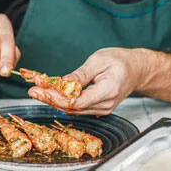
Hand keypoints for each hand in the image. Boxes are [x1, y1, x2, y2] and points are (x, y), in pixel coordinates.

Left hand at [28, 48, 144, 115]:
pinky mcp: (98, 109)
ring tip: (38, 90)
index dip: (56, 98)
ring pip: (73, 110)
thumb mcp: (99, 60)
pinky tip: (51, 94)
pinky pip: (78, 108)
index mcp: (108, 91)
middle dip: (50, 99)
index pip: (77, 102)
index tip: (40, 90)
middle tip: (33, 90)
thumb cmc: (121, 61)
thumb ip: (80, 75)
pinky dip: (63, 101)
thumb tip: (63, 83)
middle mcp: (105, 105)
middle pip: (72, 108)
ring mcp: (102, 110)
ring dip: (54, 101)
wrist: (137, 70)